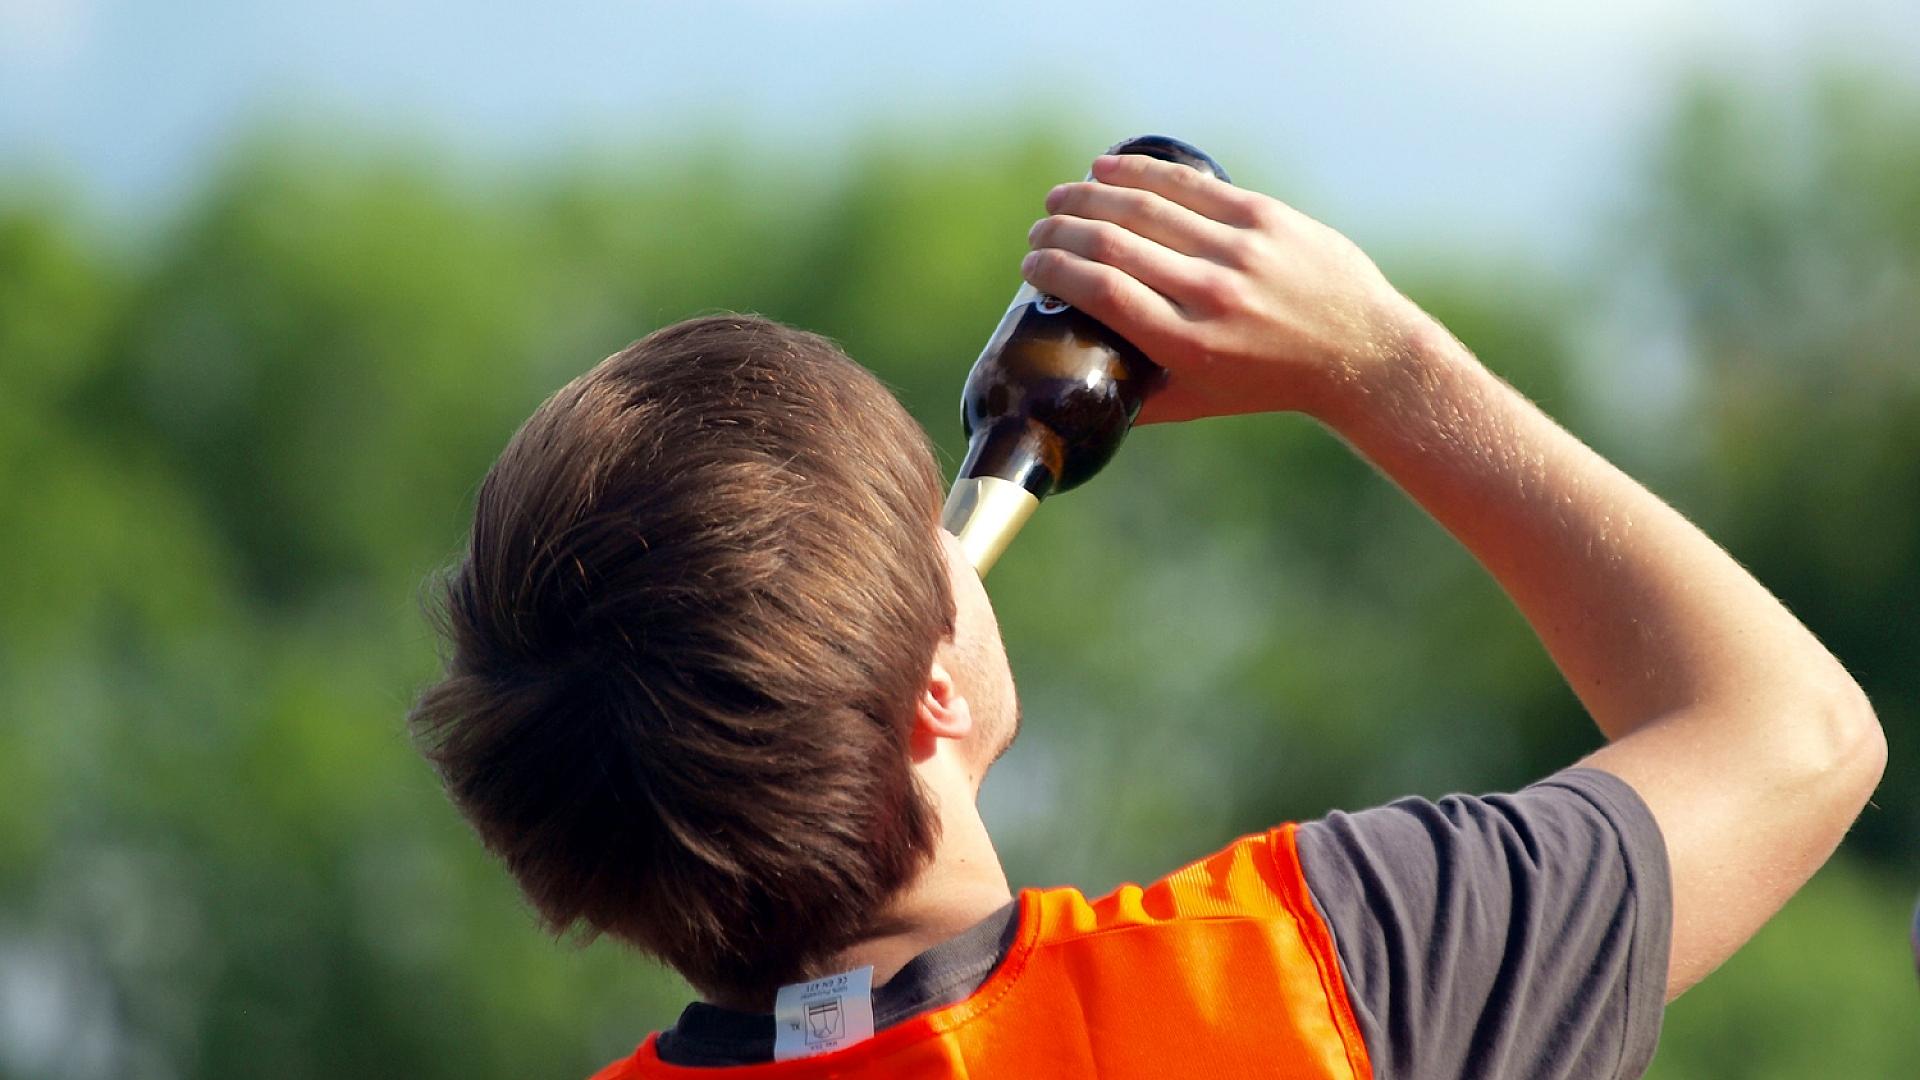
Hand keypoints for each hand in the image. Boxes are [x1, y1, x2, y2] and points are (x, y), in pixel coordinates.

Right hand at [1023, 154, 1434, 423]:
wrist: (1359, 352)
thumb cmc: (1271, 383)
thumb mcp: (1200, 404)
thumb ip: (1138, 399)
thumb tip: (1076, 391)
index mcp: (1189, 345)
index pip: (1101, 292)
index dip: (1055, 270)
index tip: (1032, 266)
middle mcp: (1211, 294)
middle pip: (1112, 244)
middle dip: (1060, 231)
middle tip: (1039, 232)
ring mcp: (1240, 250)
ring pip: (1144, 206)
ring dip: (1089, 195)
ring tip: (1060, 198)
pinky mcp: (1264, 216)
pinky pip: (1189, 185)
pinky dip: (1139, 172)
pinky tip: (1106, 168)